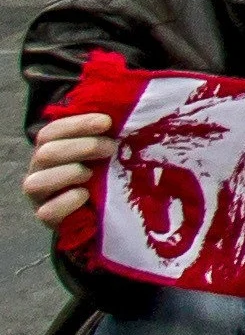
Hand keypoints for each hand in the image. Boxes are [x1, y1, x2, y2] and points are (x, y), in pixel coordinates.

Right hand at [27, 113, 108, 238]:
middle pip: (45, 153)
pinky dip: (67, 201)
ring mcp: (39, 196)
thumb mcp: (101, 150)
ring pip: (36, 183)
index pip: (52, 131)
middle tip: (111, 148)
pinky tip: (84, 195)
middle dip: (82, 147)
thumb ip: (103, 133)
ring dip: (70, 173)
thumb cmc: (101, 172)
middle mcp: (38, 171)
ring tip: (92, 173)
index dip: (78, 124)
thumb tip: (118, 116)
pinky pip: (47, 212)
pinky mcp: (46, 218)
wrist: (98, 210)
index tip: (107, 122)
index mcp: (49, 149)